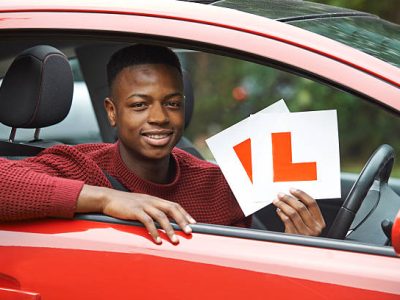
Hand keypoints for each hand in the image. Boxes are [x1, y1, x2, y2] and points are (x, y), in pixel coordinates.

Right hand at [77, 185, 195, 243]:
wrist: (107, 198)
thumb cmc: (124, 204)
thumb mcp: (141, 204)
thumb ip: (151, 210)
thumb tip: (161, 221)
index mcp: (154, 199)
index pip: (174, 205)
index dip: (184, 214)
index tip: (193, 223)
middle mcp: (151, 200)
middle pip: (171, 209)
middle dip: (182, 221)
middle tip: (189, 232)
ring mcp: (143, 205)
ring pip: (161, 216)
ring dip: (169, 229)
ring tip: (175, 241)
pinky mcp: (134, 211)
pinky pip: (147, 222)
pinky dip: (153, 231)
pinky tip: (157, 241)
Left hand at [272, 188, 324, 235]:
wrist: (298, 251)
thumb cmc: (302, 236)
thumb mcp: (308, 225)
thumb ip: (305, 213)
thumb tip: (292, 197)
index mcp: (320, 223)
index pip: (312, 203)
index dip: (301, 194)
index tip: (292, 189)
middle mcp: (314, 228)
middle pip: (301, 207)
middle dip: (288, 198)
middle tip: (280, 194)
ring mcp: (304, 233)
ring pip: (292, 212)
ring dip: (282, 204)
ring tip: (276, 201)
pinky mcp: (294, 236)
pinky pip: (286, 220)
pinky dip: (281, 213)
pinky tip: (278, 210)